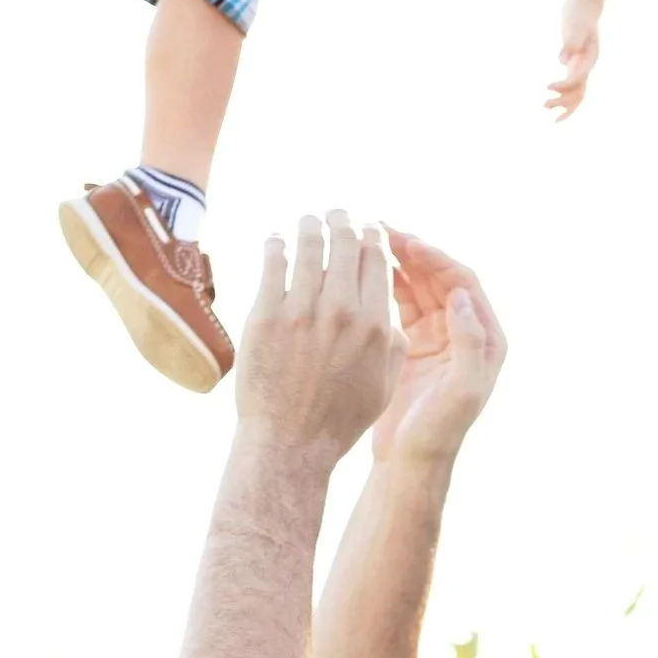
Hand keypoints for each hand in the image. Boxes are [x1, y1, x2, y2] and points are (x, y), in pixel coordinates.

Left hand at [237, 214, 398, 461]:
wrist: (290, 443)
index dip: (372, 237)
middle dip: (342, 221)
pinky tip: (276, 241)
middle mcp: (342, 311)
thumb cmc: (339, 420)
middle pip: (345, 244)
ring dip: (309, 226)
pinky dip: (276, 245)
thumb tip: (390, 314)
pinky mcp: (266, 315)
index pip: (376, 261)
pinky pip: (273, 263)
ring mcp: (302, 310)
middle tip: (336, 214)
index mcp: (375, 325)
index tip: (367, 228)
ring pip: (308, 246)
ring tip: (306, 221)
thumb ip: (392, 345)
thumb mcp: (382, 385)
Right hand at [379, 232, 506, 465]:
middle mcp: (465, 333)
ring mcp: (438, 338)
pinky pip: (400, 304)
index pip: (463, 283)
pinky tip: (361, 271)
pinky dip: (384, 285)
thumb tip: (460, 295)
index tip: (406, 243)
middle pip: (440, 278)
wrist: (411, 464)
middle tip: (380, 229)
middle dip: (413, 253)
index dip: (436, 259)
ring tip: (368, 240)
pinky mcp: (413, 345)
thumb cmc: (438, 434)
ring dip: (397, 263)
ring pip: (418, 287)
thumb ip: (468, 343)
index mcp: (486, 339)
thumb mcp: (460, 391)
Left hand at [546, 0, 602, 118]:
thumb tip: (562, 61)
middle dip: (563, 102)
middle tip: (544, 105)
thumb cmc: (580, 13)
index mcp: (590, 59)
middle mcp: (587, 66)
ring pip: (575, 92)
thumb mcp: (575, 26)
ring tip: (544, 106)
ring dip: (562, 102)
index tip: (547, 87)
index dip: (563, 86)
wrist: (585, 4)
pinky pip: (570, 85)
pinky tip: (550, 95)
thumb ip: (570, 44)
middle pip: (578, 92)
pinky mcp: (574, 64)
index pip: (578, 80)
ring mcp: (582, 66)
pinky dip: (561, 93)